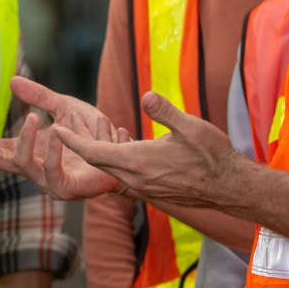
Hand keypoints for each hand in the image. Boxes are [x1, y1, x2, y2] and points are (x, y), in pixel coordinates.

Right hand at [0, 76, 128, 199]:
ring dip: (25, 140)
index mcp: (31, 151)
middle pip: (0, 161)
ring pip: (24, 166)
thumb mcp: (63, 107)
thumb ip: (39, 97)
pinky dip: (53, 154)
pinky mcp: (68, 189)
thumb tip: (12, 80)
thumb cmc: (94, 136)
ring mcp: (49, 181)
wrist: (125, 155)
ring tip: (33, 118)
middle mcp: (35, 168)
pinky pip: (52, 176)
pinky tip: (56, 134)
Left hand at [50, 91, 244, 208]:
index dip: (73, 141)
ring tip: (85, 135)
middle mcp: (135, 178)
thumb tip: (147, 96)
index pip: (94, 152)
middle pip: (96, 162)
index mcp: (138, 162)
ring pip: (109, 170)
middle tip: (62, 129)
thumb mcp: (192, 127)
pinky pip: (123, 177)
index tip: (57, 128)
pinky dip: (113, 162)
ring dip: (96, 154)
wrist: (231, 188)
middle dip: (78, 146)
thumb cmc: (213, 156)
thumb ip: (166, 111)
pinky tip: (117, 151)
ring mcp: (143, 188)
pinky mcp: (152, 191)